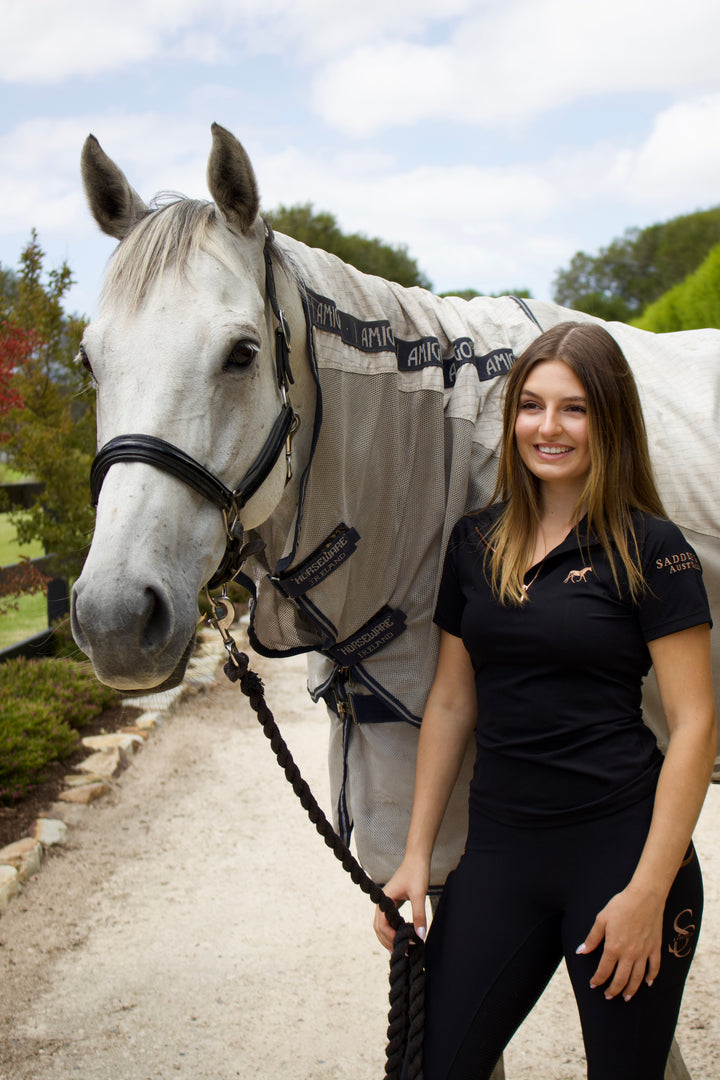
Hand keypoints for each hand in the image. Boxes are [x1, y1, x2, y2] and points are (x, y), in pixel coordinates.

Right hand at [373, 858, 429, 951]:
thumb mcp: (419, 894)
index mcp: (385, 899)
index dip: (390, 937)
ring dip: (388, 937)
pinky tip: (402, 936)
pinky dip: (392, 930)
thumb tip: (420, 936)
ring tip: (400, 949)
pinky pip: (388, 920)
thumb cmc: (417, 873)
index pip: (381, 924)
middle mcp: (383, 902)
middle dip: (387, 941)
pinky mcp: (393, 902)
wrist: (417, 858)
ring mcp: (387, 902)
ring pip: (382, 925)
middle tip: (399, 954)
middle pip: (378, 927)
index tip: (402, 946)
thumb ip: (419, 915)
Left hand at [576, 886, 663, 1000]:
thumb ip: (592, 938)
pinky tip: (648, 982)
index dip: (598, 980)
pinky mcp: (655, 948)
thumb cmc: (621, 905)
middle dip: (613, 990)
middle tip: (609, 996)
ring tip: (626, 997)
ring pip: (637, 978)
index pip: (604, 970)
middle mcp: (630, 954)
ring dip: (631, 990)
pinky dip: (651, 977)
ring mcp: (644, 952)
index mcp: (614, 947)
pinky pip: (654, 967)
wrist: (644, 897)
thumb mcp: (601, 919)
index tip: (593, 984)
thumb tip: (581, 951)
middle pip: (621, 979)